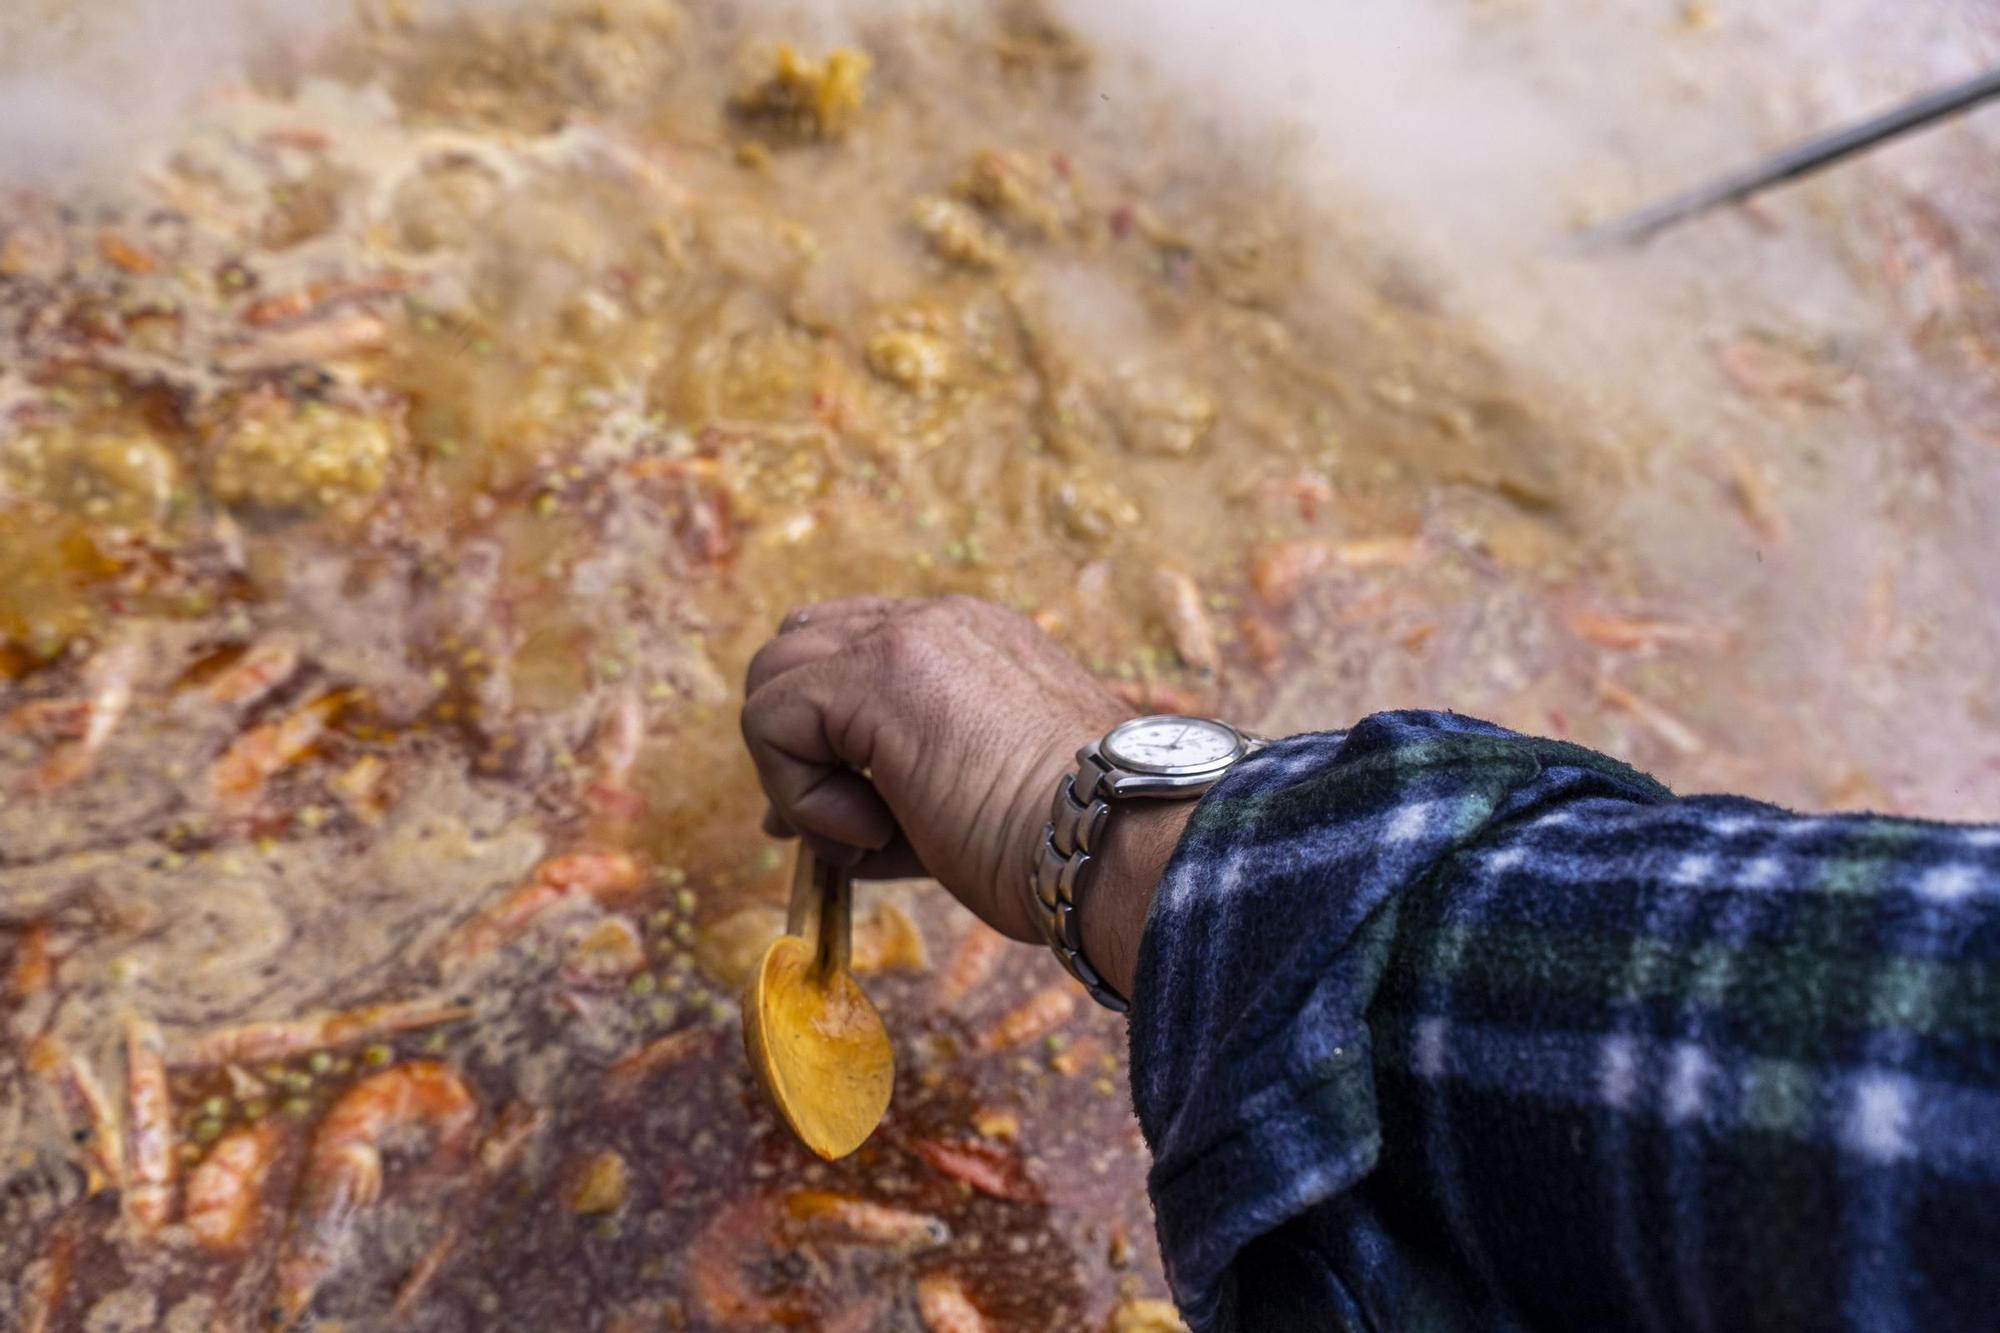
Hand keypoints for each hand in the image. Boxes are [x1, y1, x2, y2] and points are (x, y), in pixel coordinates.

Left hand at [740, 595, 1132, 943]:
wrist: (1116, 841)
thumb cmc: (1065, 846)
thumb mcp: (970, 803)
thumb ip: (886, 795)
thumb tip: (791, 826)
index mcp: (973, 641)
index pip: (854, 651)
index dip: (827, 735)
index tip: (852, 817)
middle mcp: (937, 621)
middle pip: (799, 648)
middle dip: (797, 743)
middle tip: (845, 826)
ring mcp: (906, 635)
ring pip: (773, 677)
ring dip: (796, 772)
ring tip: (866, 834)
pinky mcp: (874, 672)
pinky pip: (771, 720)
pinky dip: (799, 791)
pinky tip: (871, 830)